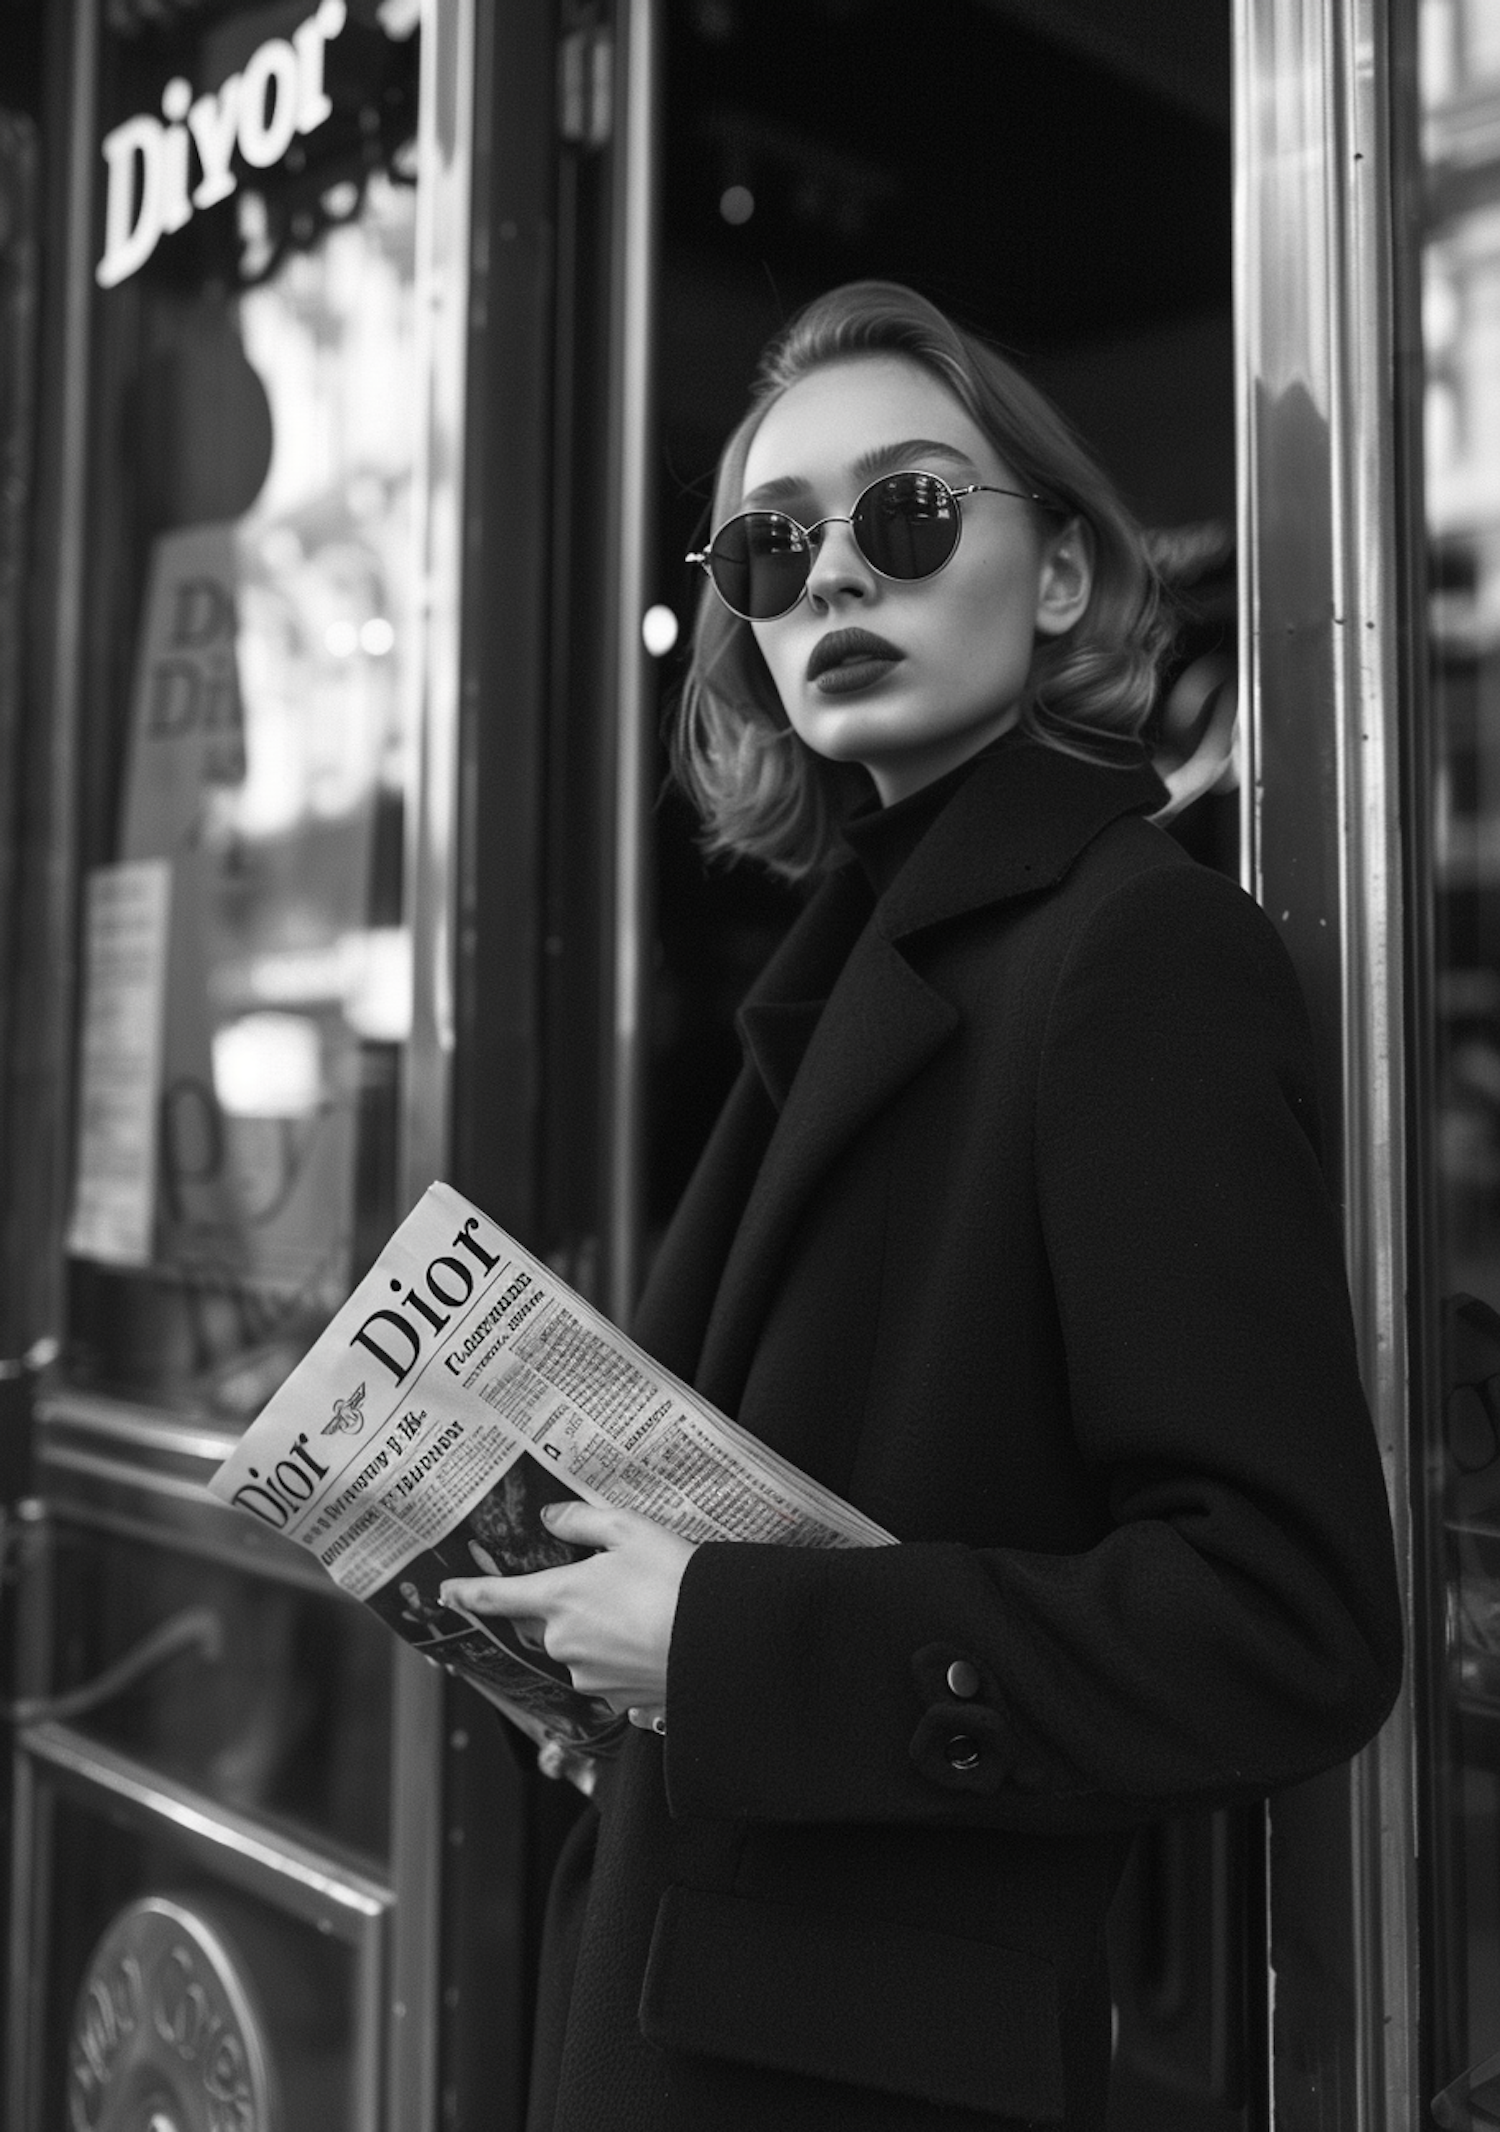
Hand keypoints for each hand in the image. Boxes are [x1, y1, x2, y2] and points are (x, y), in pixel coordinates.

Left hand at [438, 1503, 694, 1723]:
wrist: (718, 1640)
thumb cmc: (674, 1577)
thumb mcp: (630, 1529)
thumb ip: (582, 1520)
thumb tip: (551, 1518)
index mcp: (559, 1598)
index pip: (499, 1597)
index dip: (469, 1593)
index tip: (446, 1594)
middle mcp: (564, 1643)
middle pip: (547, 1623)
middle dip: (568, 1606)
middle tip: (613, 1586)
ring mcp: (590, 1676)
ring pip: (578, 1649)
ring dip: (597, 1632)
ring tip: (644, 1611)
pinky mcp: (618, 1701)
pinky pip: (607, 1673)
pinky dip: (622, 1657)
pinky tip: (652, 1639)